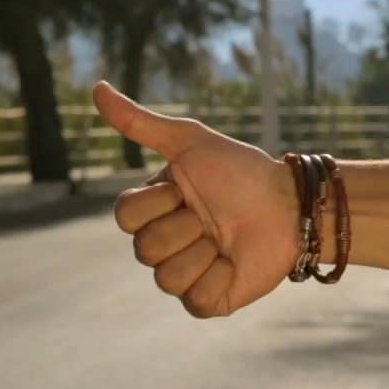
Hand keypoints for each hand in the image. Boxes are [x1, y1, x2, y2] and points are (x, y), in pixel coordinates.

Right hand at [92, 82, 299, 317]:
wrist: (291, 204)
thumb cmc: (240, 170)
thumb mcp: (190, 142)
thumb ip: (140, 123)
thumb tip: (97, 88)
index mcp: (153, 209)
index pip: (125, 216)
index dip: (157, 203)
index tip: (185, 189)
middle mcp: (163, 244)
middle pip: (144, 250)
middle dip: (186, 227)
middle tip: (211, 216)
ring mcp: (184, 275)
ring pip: (166, 279)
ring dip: (204, 253)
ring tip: (225, 239)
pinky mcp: (208, 300)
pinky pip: (195, 301)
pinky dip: (219, 278)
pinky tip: (234, 262)